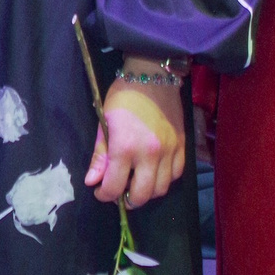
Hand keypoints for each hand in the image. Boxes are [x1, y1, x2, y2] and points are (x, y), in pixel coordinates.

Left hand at [85, 78, 185, 209]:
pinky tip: (154, 171)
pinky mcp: (182, 146)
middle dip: (127, 199)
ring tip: (137, 182)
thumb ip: (100, 155)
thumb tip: (92, 181)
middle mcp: (149, 153)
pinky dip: (165, 179)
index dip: (104, 195)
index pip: (114, 186)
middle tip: (120, 192)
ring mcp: (169, 151)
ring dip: (147, 192)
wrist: (153, 75)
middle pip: (141, 195)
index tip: (100, 191)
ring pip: (161, 189)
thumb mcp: (104, 122)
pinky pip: (177, 174)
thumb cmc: (124, 96)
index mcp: (125, 146)